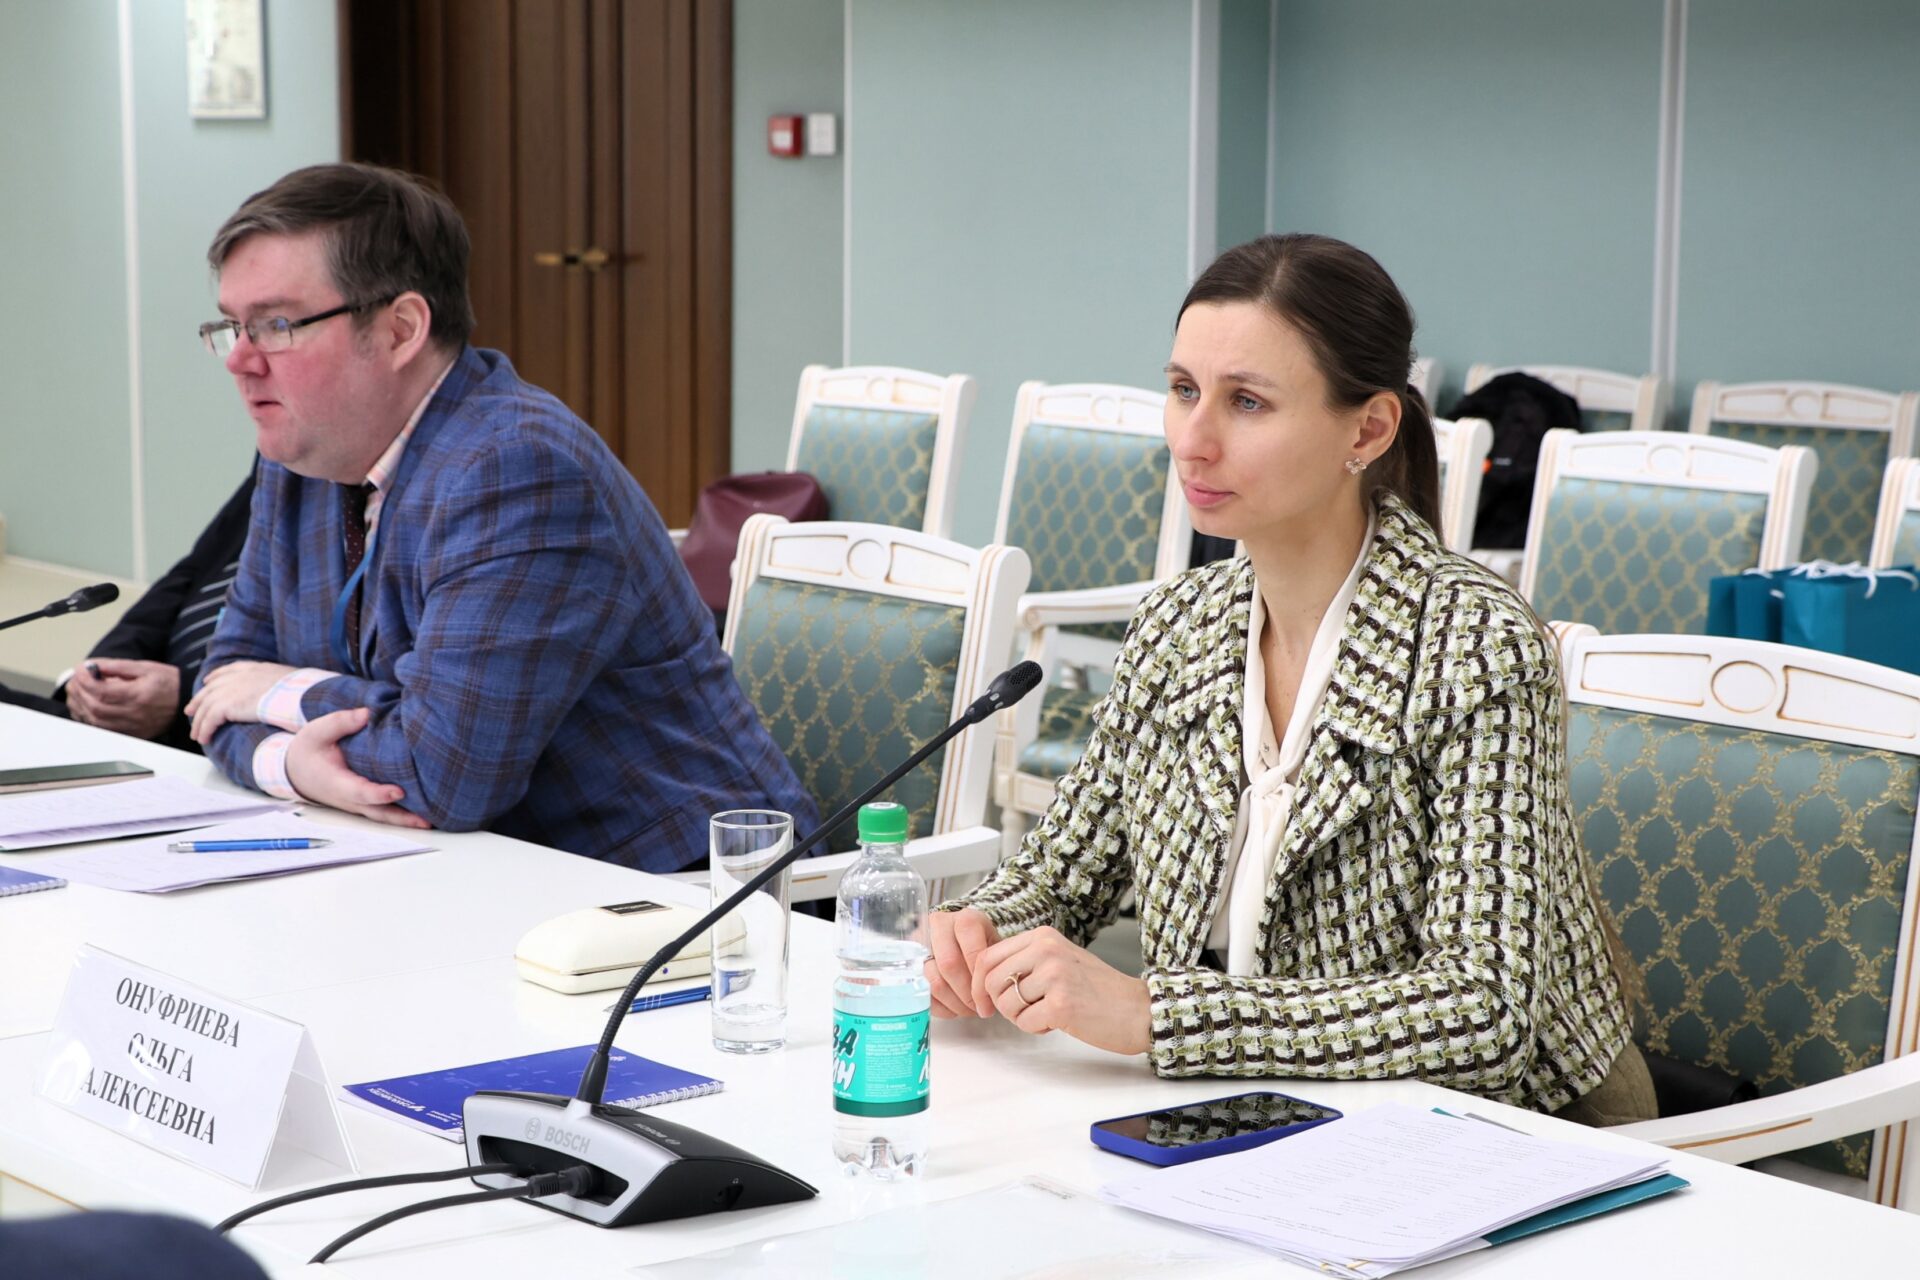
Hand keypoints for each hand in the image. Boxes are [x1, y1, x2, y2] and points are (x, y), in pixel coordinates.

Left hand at [65, 659, 179, 739]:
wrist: (186, 701)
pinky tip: (85, 705)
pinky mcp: (130, 733)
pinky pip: (101, 728)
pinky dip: (88, 717)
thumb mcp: (145, 667)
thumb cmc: (167, 683)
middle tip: (76, 679)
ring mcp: (132, 727)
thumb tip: (92, 666)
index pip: (103, 691)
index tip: (81, 669)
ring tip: (78, 690)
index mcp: (139, 695)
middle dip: (80, 691)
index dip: (86, 680)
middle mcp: (134, 714)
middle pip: (96, 707)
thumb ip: (117, 666)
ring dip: (80, 705)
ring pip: (95, 720)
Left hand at [185, 661, 295, 743]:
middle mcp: (240, 676)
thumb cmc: (304, 693)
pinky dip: (204, 729)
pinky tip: (203, 738)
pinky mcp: (228, 705)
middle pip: (211, 688)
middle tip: (190, 710)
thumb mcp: (292, 681)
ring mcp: (232, 689)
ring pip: (206, 706)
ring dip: (199, 721)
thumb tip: (287, 693)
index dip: (216, 677)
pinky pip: (209, 720)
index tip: (208, 681)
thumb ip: (280, 684)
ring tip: (196, 734)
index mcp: (255, 668)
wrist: (301, 695)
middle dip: (199, 700)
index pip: (229, 670)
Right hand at [284, 707, 430, 828]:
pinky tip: (426, 813)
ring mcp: (358, 803)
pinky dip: (403, 815)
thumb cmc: (309, 750)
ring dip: (406, 820)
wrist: (295, 770)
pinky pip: (385, 811)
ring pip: (383, 815)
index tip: (399, 792)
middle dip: (402, 818)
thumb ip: (340, 722)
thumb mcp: (317, 731)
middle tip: (427, 820)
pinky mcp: (365, 802)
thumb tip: (367, 714)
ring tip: (433, 822)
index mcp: (336, 782)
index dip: (379, 794)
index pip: (360, 791)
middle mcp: (349, 798)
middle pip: (377, 812)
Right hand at [925, 907, 1000, 1017]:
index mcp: (966, 920)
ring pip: (934, 981)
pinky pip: (924, 993)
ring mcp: (921, 942)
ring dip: (954, 1003)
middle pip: (949, 965)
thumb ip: (993, 968)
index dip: (980, 980)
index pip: (972, 950)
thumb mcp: (995, 951)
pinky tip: (955, 1007)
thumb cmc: (985, 948)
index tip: (988, 1000)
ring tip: (969, 1009)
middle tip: (978, 1009)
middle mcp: (940, 924)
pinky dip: (941, 1007)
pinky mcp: (910, 962)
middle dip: (966, 994)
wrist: (963, 943)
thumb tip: (988, 1000)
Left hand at [972, 925, 1150, 1054]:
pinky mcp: (1060, 1004)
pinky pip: (1025, 1022)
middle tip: (1023, 1011)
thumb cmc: (1098, 989)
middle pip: (991, 980)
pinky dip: (1037, 1028)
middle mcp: (1046, 950)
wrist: (1137, 1009)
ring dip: (1021, 1017)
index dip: (980, 983)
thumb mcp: (1059, 960)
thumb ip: (1025, 961)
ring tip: (1047, 1013)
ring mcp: (1054, 976)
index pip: (987, 956)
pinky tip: (1058, 1022)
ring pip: (1006, 1004)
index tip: (986, 1000)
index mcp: (1043, 936)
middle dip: (999, 1003)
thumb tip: (984, 976)